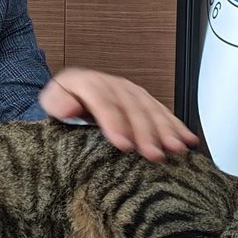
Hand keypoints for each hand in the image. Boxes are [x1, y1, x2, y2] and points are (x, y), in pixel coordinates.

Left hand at [38, 67, 198, 161]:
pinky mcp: (141, 99)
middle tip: (154, 154)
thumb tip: (67, 108)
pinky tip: (187, 138)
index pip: (104, 103)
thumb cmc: (61, 100)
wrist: (70, 91)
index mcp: (88, 83)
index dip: (115, 123)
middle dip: (146, 132)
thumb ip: (57, 103)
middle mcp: (112, 85)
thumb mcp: (50, 100)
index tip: (123, 144)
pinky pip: (161, 111)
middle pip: (132, 107)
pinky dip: (176, 125)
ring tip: (175, 148)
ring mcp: (129, 91)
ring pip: (150, 109)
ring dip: (166, 129)